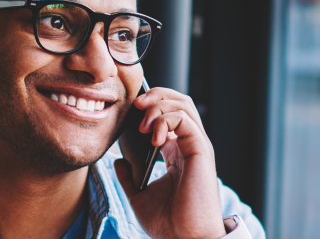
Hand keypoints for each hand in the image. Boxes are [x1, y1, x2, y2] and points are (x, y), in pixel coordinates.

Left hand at [114, 87, 225, 238]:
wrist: (184, 238)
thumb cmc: (168, 223)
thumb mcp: (139, 197)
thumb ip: (129, 177)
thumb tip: (118, 161)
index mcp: (177, 154)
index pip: (168, 115)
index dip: (149, 107)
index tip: (129, 113)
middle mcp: (189, 145)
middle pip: (179, 102)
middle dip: (156, 95)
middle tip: (135, 104)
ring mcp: (197, 146)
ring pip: (183, 104)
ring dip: (158, 106)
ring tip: (141, 124)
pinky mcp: (201, 150)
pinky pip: (185, 119)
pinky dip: (165, 120)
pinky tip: (152, 137)